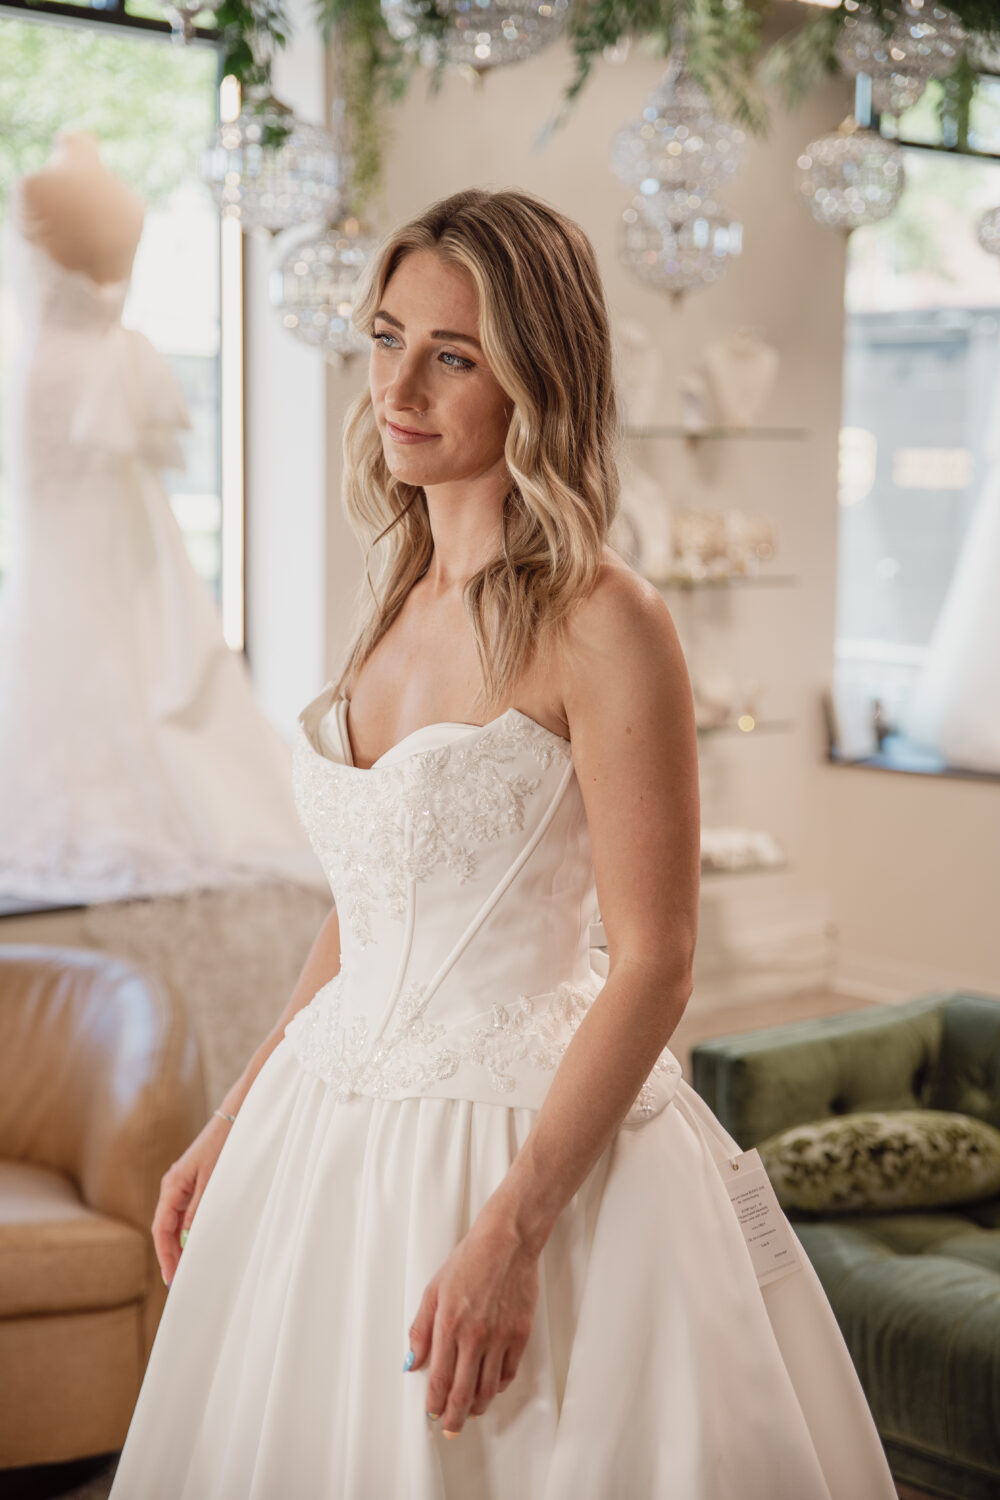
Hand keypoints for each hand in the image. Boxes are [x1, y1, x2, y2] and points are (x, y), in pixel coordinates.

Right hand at [152, 1115, 231, 1285]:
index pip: (162, 1228)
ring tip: (184, 1268)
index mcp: (172, 1185)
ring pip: (173, 1222)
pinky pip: (182, 1213)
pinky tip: (192, 1244)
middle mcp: (171, 1186)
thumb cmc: (223, 1145)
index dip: (165, 1255)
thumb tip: (188, 1237)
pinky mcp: (190, 1183)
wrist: (233, 1118)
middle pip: (164, 1228)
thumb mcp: (212, 1180)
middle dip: (169, 1254)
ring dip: (177, 1244)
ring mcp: (180, 1185)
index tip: (171, 1276)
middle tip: (177, 1281)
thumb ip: (198, 1208)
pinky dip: (185, 1231)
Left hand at [406, 1209, 538, 1434]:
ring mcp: (500, 1337)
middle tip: (450, 1429)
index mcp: (449, 1325)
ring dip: (477, 1406)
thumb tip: (413, 1362)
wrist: (507, 1241)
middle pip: (463, 1392)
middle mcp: (475, 1336)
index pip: (439, 1379)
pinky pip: (509, 1372)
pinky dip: (499, 1386)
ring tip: (470, 1411)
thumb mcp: (434, 1290)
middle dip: (454, 1417)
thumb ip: (421, 1329)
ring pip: (488, 1388)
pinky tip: (491, 1387)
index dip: (435, 1403)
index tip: (432, 1413)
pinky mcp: (521, 1334)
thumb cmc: (469, 1260)